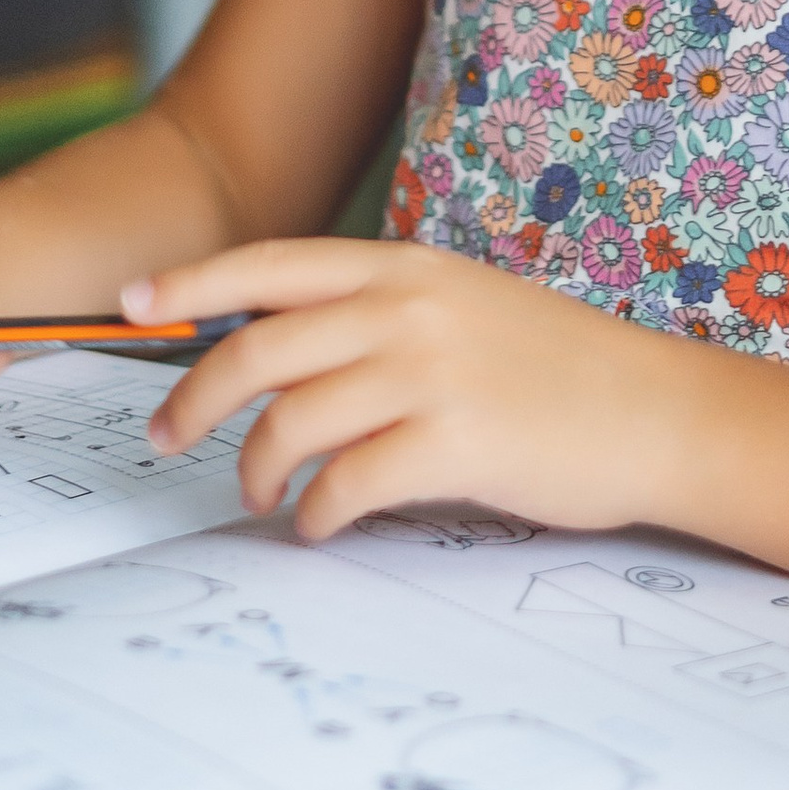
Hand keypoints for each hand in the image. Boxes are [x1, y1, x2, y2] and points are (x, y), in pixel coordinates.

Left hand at [133, 239, 681, 542]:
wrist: (656, 411)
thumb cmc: (559, 369)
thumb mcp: (464, 306)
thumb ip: (382, 314)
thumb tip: (283, 351)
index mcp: (407, 266)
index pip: (272, 263)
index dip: (193, 282)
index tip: (132, 303)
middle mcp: (409, 308)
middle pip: (259, 347)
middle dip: (195, 397)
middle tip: (168, 439)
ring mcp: (431, 373)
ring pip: (291, 420)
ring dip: (256, 469)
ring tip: (262, 495)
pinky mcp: (454, 443)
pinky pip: (346, 485)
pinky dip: (316, 515)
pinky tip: (320, 526)